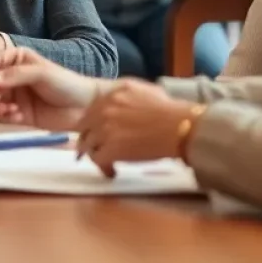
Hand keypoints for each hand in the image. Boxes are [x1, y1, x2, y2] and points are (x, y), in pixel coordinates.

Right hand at [0, 47, 109, 130]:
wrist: (86, 109)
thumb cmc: (65, 83)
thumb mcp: (40, 73)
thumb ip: (14, 75)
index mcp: (17, 59)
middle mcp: (13, 77)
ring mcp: (16, 96)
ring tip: (8, 110)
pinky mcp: (20, 114)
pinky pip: (3, 115)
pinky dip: (6, 116)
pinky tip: (17, 116)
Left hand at [75, 79, 197, 175]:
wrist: (178, 127)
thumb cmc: (169, 110)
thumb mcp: (145, 90)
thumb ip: (127, 94)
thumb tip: (123, 103)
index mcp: (112, 94)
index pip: (91, 110)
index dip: (93, 122)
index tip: (97, 131)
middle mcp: (104, 109)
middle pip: (83, 127)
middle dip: (88, 137)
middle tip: (94, 147)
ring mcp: (105, 129)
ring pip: (87, 144)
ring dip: (95, 154)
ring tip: (104, 161)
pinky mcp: (111, 149)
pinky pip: (97, 160)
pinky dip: (103, 167)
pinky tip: (112, 171)